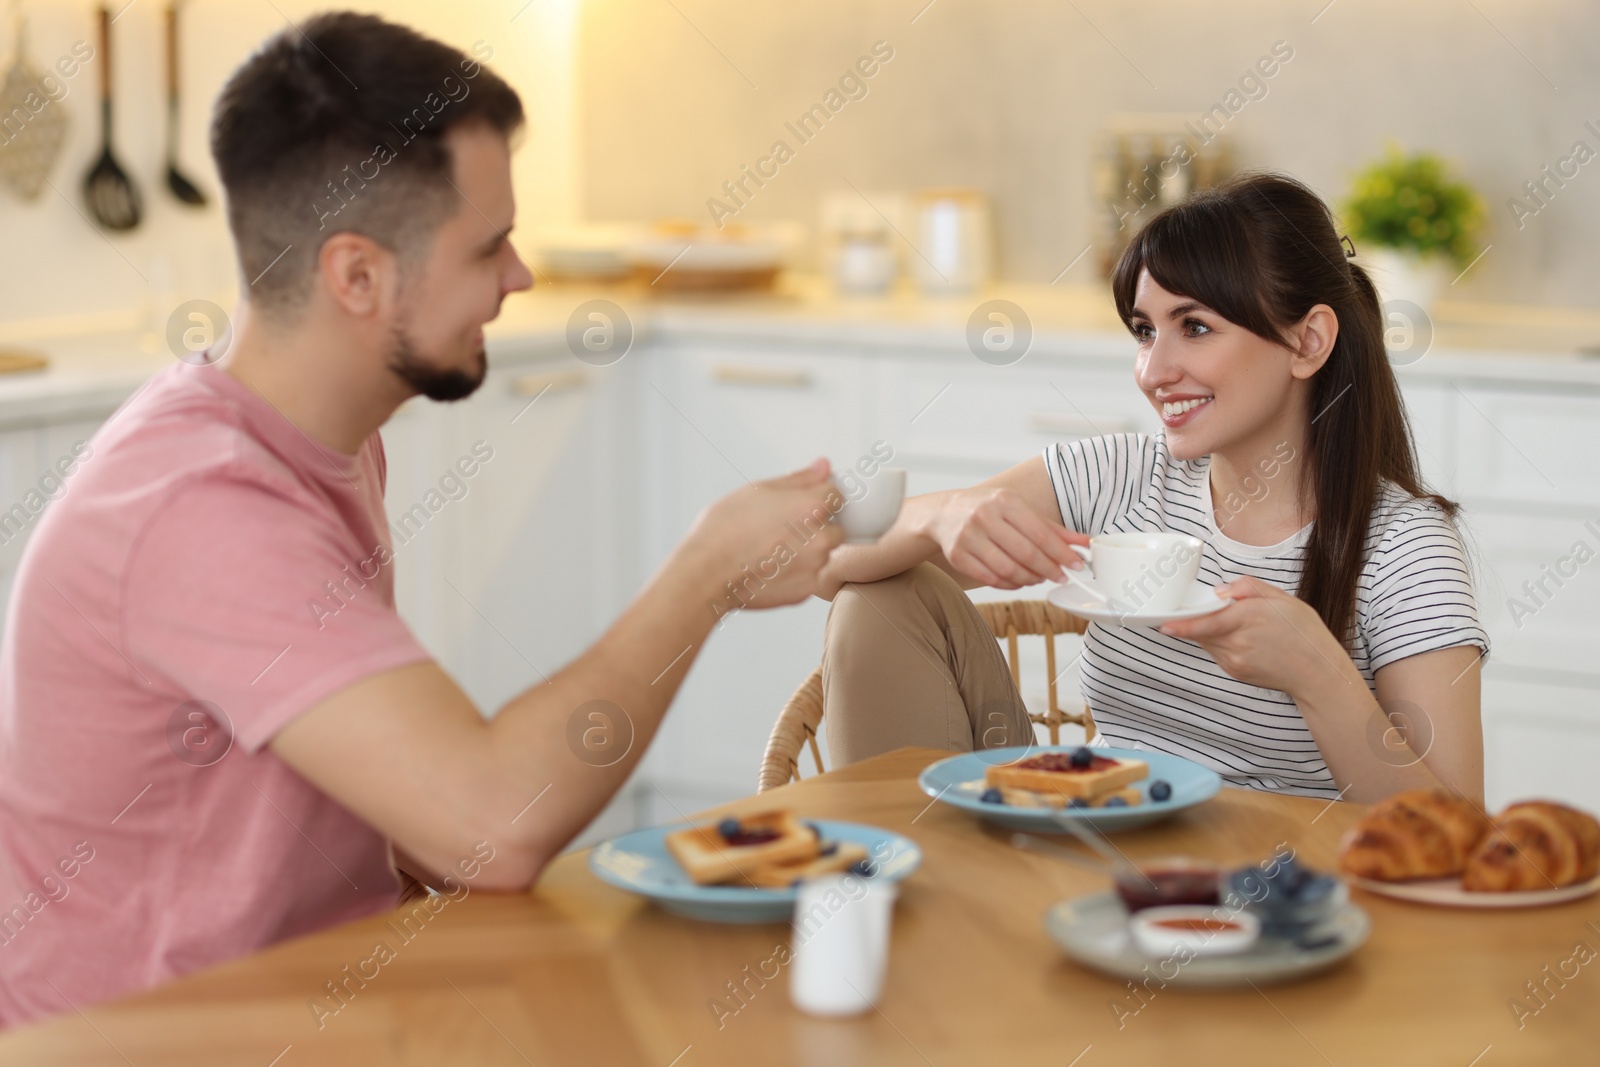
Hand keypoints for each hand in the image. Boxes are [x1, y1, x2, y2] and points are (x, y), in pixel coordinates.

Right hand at [681, 458, 845, 609]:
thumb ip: (799, 479)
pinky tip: (770, 567)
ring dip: (805, 552)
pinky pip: (809, 577)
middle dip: (814, 528)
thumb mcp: (758, 490)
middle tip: (780, 530)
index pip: (835, 495)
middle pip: (833, 527)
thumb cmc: (724, 530)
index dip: (815, 497)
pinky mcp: (805, 591)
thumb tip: (823, 466)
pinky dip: (795, 573)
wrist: (706, 573)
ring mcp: (814, 568)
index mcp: (812, 507)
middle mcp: (821, 538)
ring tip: (771, 550)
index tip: (798, 505)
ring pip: (821, 555)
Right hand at [930, 485, 1089, 588]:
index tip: (1076, 565)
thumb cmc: (988, 509)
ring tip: (1039, 578)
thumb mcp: (1019, 509)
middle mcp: (984, 517)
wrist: (945, 512)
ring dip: (1030, 579)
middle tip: (1060, 576)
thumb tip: (1084, 543)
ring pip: (1008, 570)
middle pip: (1025, 553)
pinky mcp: (957, 556)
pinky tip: (1020, 580)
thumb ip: (1051, 528)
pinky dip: (1010, 584)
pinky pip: (991, 579)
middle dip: (1048, 569)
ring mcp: (968, 538)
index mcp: (1004, 501)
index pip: (1039, 533)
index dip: (1061, 553)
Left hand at [1157, 576, 1350, 693]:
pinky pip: (1217, 653)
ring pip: (1207, 641)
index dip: (1182, 624)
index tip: (1164, 624)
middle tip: (1197, 609)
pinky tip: (1241, 638)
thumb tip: (1221, 590)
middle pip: (1202, 630)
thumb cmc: (1305, 633)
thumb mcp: (1283, 599)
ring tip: (1237, 624)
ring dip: (1209, 630)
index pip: (1206, 622)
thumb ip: (1249, 588)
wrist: (1318, 672)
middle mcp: (1238, 643)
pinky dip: (1220, 642)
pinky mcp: (1235, 672)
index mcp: (1248, 619)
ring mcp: (1235, 661)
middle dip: (1195, 620)